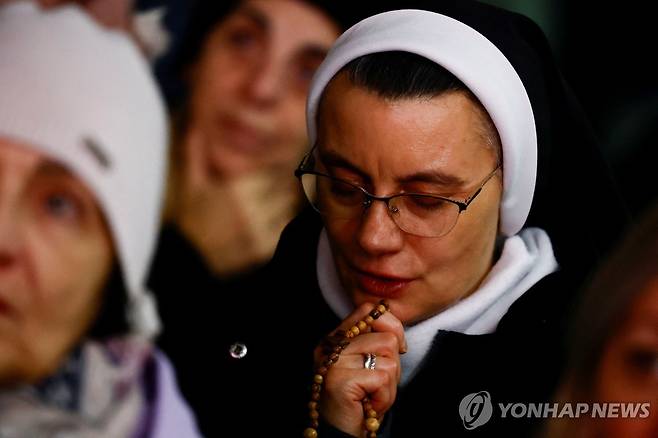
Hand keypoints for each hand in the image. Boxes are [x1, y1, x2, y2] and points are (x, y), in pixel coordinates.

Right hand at [176, 129, 299, 274]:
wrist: (188, 261)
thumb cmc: (190, 219)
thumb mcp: (190, 184)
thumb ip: (195, 153)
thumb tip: (197, 127)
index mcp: (236, 187)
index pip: (273, 167)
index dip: (277, 164)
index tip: (279, 162)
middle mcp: (251, 208)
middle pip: (284, 186)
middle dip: (283, 181)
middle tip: (282, 179)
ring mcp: (260, 229)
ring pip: (287, 205)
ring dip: (284, 200)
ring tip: (274, 198)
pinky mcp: (265, 248)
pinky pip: (283, 226)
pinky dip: (281, 220)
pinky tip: (270, 217)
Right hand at [315, 303, 406, 435]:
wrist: (343, 433)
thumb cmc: (360, 400)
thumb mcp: (369, 363)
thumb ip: (377, 341)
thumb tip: (397, 331)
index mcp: (336, 337)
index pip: (369, 310)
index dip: (392, 327)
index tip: (396, 349)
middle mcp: (331, 346)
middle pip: (386, 337)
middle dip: (392, 364)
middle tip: (377, 383)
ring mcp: (333, 362)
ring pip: (389, 358)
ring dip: (389, 384)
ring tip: (372, 394)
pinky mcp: (341, 380)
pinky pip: (382, 378)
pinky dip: (384, 396)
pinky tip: (369, 404)